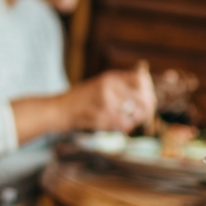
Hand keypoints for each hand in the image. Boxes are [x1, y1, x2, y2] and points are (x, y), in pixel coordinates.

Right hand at [12, 68, 155, 139]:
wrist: (56, 109)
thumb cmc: (80, 101)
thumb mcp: (100, 86)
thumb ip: (121, 88)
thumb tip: (148, 97)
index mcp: (110, 77)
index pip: (142, 80)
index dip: (149, 92)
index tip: (147, 102)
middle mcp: (109, 85)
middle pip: (143, 98)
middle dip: (145, 111)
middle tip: (140, 117)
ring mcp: (104, 99)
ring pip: (134, 115)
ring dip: (132, 122)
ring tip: (122, 123)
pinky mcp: (99, 114)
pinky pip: (122, 125)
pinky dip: (121, 129)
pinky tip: (113, 127)